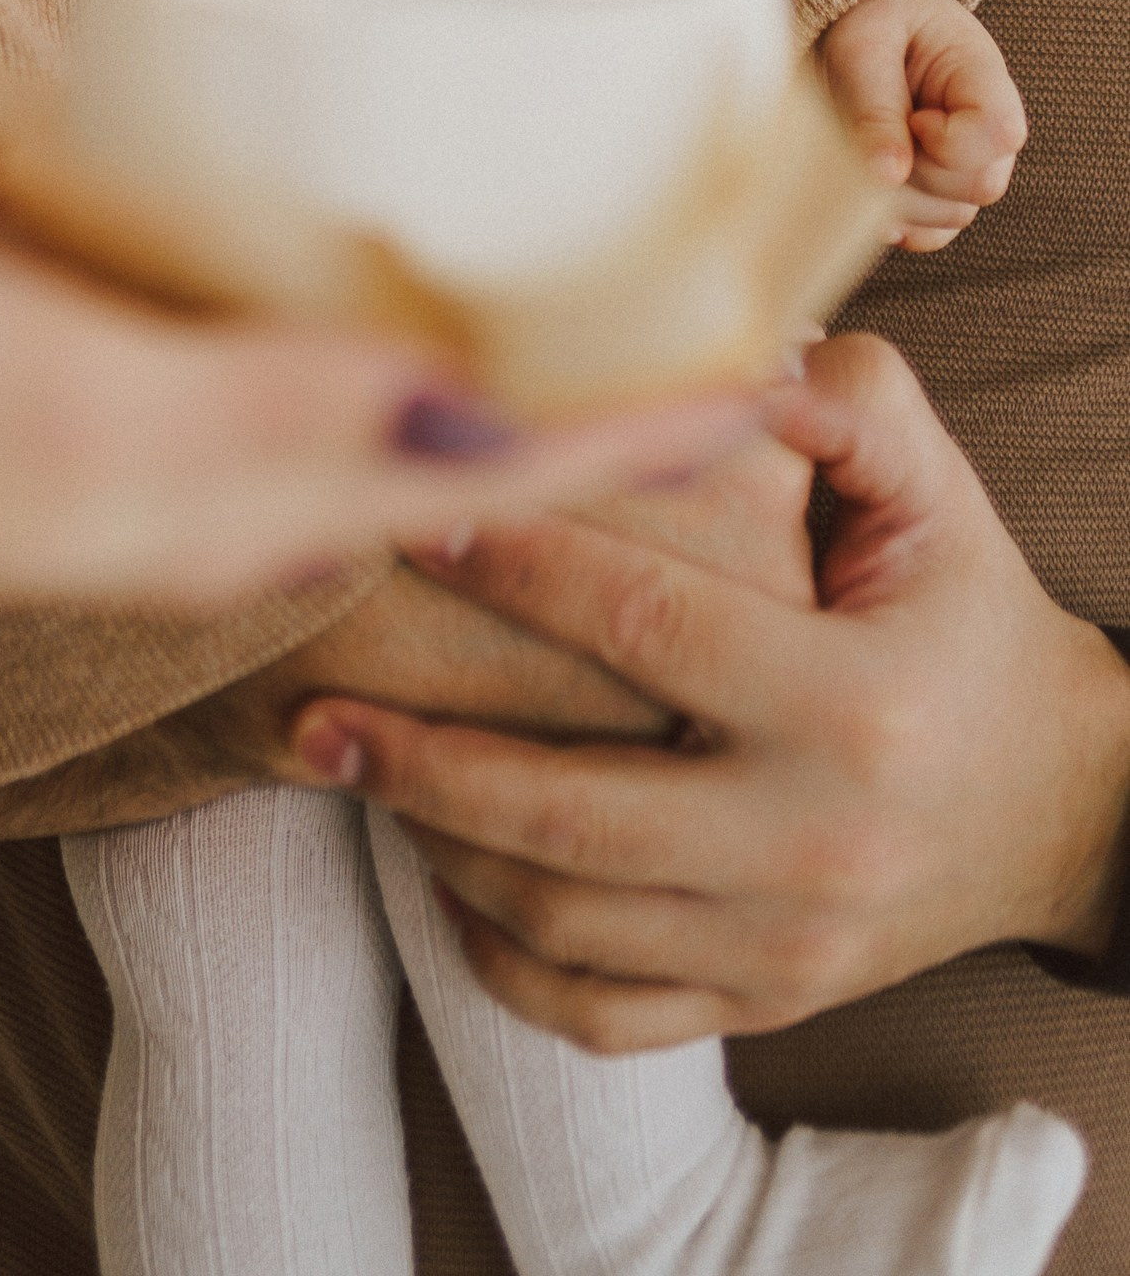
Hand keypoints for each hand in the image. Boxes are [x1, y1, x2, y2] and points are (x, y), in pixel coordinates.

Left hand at [272, 333, 1129, 1050]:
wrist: (1061, 806)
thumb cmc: (967, 621)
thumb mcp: (937, 500)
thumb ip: (846, 405)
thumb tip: (735, 351)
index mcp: (852, 702)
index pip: (649, 625)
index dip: (520, 557)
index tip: (409, 508)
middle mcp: (816, 841)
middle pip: (575, 811)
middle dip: (423, 759)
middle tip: (309, 703)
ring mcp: (788, 946)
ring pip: (567, 919)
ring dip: (438, 845)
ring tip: (346, 767)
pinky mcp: (764, 1004)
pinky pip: (601, 1012)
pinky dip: (502, 957)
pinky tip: (436, 879)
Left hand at [817, 0, 1026, 249]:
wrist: (864, 14)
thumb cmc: (868, 19)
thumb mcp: (862, 47)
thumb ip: (875, 107)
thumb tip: (886, 177)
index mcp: (982, 75)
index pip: (1000, 134)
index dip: (950, 141)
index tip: (911, 116)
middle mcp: (987, 128)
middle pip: (978, 186)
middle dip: (917, 172)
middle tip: (876, 133)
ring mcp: (969, 163)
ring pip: (952, 215)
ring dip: (899, 197)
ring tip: (864, 150)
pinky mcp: (941, 188)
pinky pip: (933, 233)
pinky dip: (898, 224)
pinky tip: (865, 195)